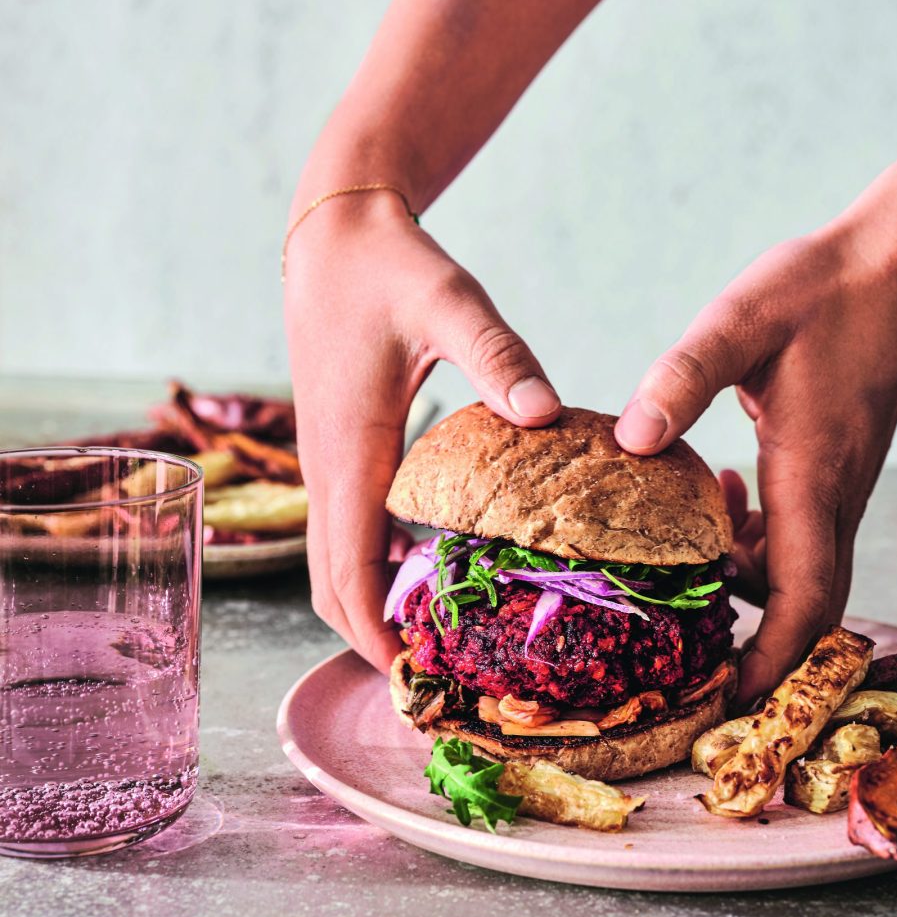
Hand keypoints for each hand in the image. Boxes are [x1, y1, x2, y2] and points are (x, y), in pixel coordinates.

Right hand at [284, 192, 560, 668]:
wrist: (333, 235)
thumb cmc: (389, 266)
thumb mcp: (448, 301)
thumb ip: (496, 355)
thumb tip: (546, 415)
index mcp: (350, 450)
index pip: (345, 571)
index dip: (372, 635)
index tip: (415, 681)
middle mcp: (329, 467)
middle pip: (331, 584)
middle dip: (370, 637)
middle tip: (437, 678)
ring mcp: (330, 461)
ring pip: (337, 559)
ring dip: (372, 604)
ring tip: (438, 639)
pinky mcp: (343, 448)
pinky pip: (349, 528)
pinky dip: (377, 565)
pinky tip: (432, 566)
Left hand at [615, 226, 896, 706]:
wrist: (895, 262)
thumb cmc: (822, 288)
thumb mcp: (739, 322)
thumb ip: (683, 377)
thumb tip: (631, 440)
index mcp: (813, 476)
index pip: (804, 599)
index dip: (771, 660)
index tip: (728, 699)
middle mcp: (835, 493)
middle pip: (808, 602)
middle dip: (758, 644)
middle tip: (691, 658)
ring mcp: (841, 480)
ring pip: (801, 567)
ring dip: (747, 580)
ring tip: (685, 560)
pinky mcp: (834, 461)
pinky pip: (800, 529)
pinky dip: (756, 536)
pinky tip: (720, 490)